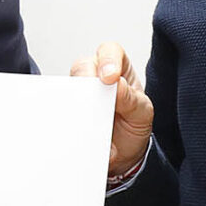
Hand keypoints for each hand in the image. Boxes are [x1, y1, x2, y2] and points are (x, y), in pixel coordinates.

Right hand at [69, 41, 152, 179]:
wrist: (125, 153)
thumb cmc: (133, 125)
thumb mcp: (143, 113)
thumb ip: (132, 99)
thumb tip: (118, 86)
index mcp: (118, 69)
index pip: (110, 52)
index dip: (108, 60)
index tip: (110, 78)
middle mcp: (94, 77)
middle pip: (83, 66)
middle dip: (87, 81)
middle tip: (94, 101)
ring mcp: (79, 94)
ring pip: (68, 87)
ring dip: (77, 104)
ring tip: (90, 123)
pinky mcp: (69, 112)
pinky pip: (62, 110)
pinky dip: (70, 122)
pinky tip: (80, 134)